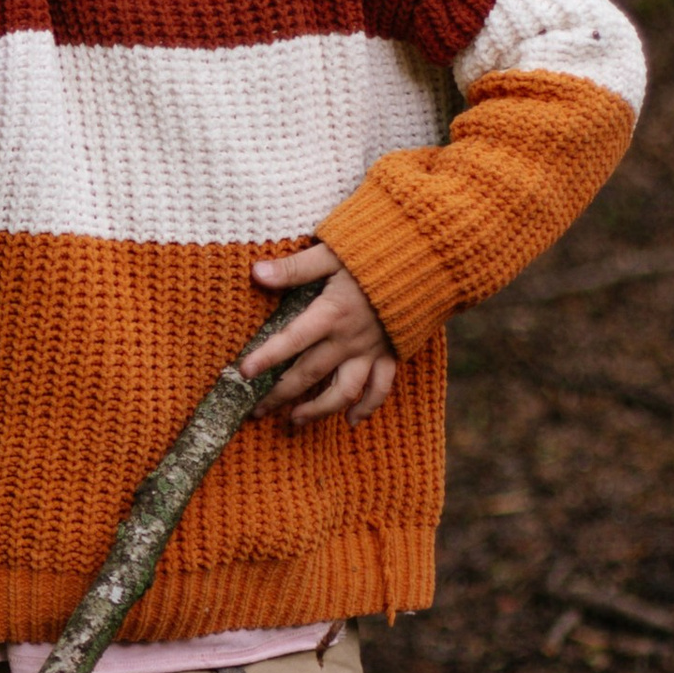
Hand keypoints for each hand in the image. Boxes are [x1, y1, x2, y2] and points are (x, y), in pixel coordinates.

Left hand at [242, 244, 398, 427]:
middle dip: (279, 395)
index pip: (292, 340)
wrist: (431, 258)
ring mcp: (372, 350)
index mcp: (331, 312)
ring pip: (343, 391)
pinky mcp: (392, 353)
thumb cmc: (376, 251)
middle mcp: (350, 338)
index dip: (266, 357)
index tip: (242, 374)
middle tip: (254, 411)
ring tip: (294, 421)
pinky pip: (381, 388)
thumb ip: (295, 267)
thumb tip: (257, 272)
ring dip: (318, 410)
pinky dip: (367, 407)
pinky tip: (351, 421)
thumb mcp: (332, 252)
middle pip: (309, 374)